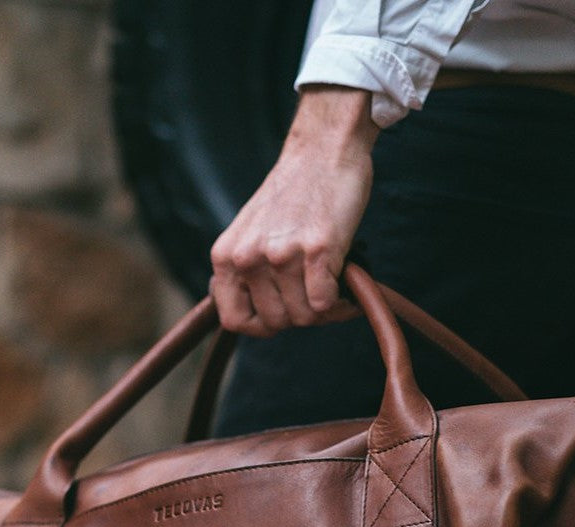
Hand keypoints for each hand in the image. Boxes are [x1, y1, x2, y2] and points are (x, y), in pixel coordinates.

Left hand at [209, 85, 378, 335]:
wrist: (322, 152)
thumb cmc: (293, 196)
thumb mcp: (250, 233)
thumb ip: (247, 272)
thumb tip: (261, 320)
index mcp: (226, 256)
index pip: (235, 320)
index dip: (263, 326)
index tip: (284, 313)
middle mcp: (248, 257)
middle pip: (276, 322)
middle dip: (300, 315)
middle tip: (317, 295)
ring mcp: (281, 254)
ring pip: (305, 317)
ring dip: (325, 310)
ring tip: (334, 288)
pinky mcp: (317, 249)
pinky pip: (326, 304)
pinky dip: (341, 303)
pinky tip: (348, 287)